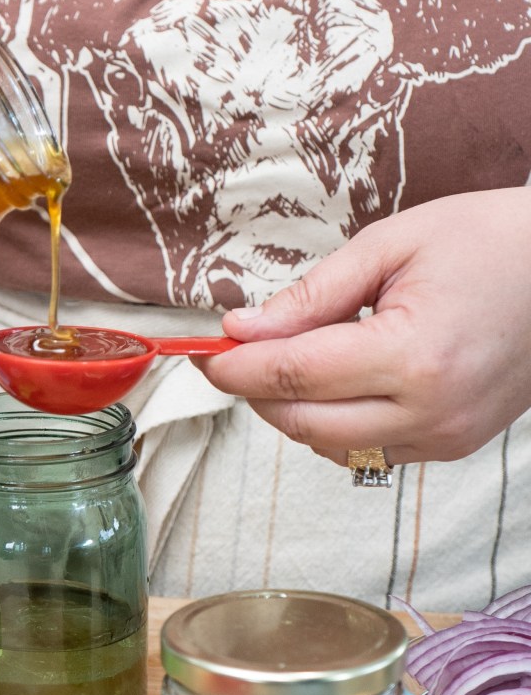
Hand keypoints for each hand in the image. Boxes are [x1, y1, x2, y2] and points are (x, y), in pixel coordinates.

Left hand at [197, 189, 530, 467]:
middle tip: (234, 355)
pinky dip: (335, 425)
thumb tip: (243, 330)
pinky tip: (337, 381)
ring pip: (330, 448)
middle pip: (303, 423)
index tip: (205, 353)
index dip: (238, 368)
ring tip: (292, 359)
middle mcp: (430, 410)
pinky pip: (368, 453)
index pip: (295, 375)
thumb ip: (310, 296)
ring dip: (294, 412)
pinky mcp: (454, 445)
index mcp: (413, 355)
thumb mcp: (390, 246)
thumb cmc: (489, 241)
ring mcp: (446, 436)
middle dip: (257, 392)